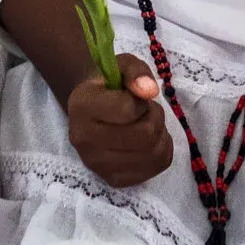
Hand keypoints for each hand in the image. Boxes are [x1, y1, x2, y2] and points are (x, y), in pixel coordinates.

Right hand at [67, 55, 171, 187]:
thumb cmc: (109, 85)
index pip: (127, 110)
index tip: (134, 97)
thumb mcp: (122, 65)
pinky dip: (162, 151)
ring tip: (147, 124)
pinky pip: (156, 167)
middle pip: (144, 136)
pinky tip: (148, 141)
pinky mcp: (113, 179)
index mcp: (82, 106)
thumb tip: (150, 91)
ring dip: (160, 134)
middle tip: (147, 111)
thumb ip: (136, 71)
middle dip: (155, 118)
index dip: (140, 101)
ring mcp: (97, 164)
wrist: (92, 109)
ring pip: (153, 154)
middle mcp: (83, 139)